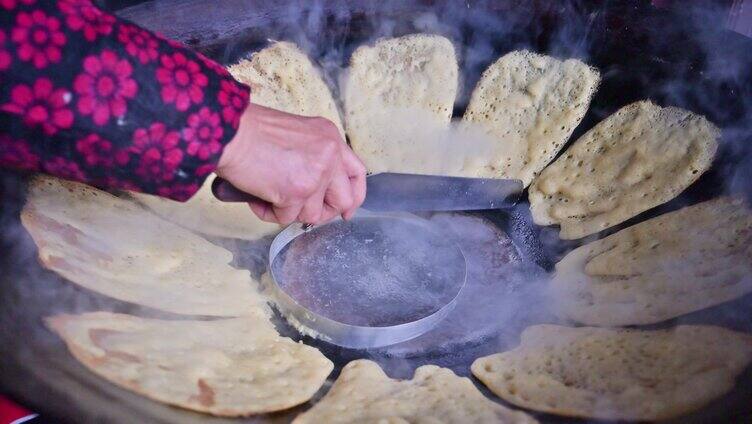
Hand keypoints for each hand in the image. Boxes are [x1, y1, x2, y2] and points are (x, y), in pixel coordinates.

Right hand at [216, 103, 366, 224]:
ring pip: (312, 214)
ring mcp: (316, 174)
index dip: (354, 196)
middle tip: (302, 212)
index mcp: (331, 137)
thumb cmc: (251, 131)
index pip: (357, 172)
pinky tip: (257, 198)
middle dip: (324, 213)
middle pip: (344, 199)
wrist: (230, 132)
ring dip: (289, 211)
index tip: (346, 210)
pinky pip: (287, 218)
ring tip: (268, 196)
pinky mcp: (297, 192)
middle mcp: (330, 154)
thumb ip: (313, 156)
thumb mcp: (297, 135)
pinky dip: (270, 213)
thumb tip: (317, 189)